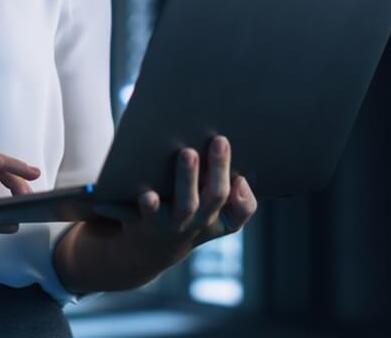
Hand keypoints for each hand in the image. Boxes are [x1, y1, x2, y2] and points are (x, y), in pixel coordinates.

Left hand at [88, 136, 257, 278]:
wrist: (148, 250)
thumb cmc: (185, 217)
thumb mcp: (209, 214)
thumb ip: (222, 190)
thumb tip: (230, 161)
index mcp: (218, 217)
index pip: (241, 210)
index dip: (245, 196)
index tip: (242, 176)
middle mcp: (199, 221)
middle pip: (215, 196)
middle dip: (219, 167)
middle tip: (219, 140)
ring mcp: (173, 223)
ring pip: (186, 203)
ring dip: (188, 178)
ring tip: (187, 152)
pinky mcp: (146, 222)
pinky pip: (149, 214)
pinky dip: (149, 204)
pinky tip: (148, 193)